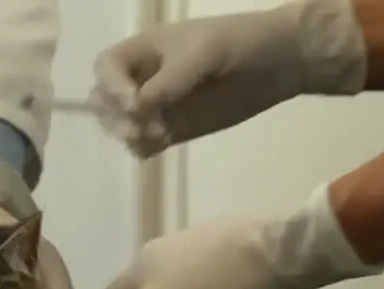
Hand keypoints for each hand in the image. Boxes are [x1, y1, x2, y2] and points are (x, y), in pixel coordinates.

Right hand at [91, 0, 366, 158]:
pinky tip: (163, 142)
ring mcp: (159, 106)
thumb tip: (139, 107)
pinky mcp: (176, 129)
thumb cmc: (239, 44)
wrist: (278, 62)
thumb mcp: (202, 54)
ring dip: (129, 134)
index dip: (111, 86)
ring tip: (158, 135)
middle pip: (105, 100)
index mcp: (145, 49)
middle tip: (142, 127)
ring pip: (122, 125)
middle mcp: (144, 78)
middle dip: (115, 116)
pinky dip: (145, 148)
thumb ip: (170, 80)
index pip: (105, 68)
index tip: (135, 102)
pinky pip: (145, 144)